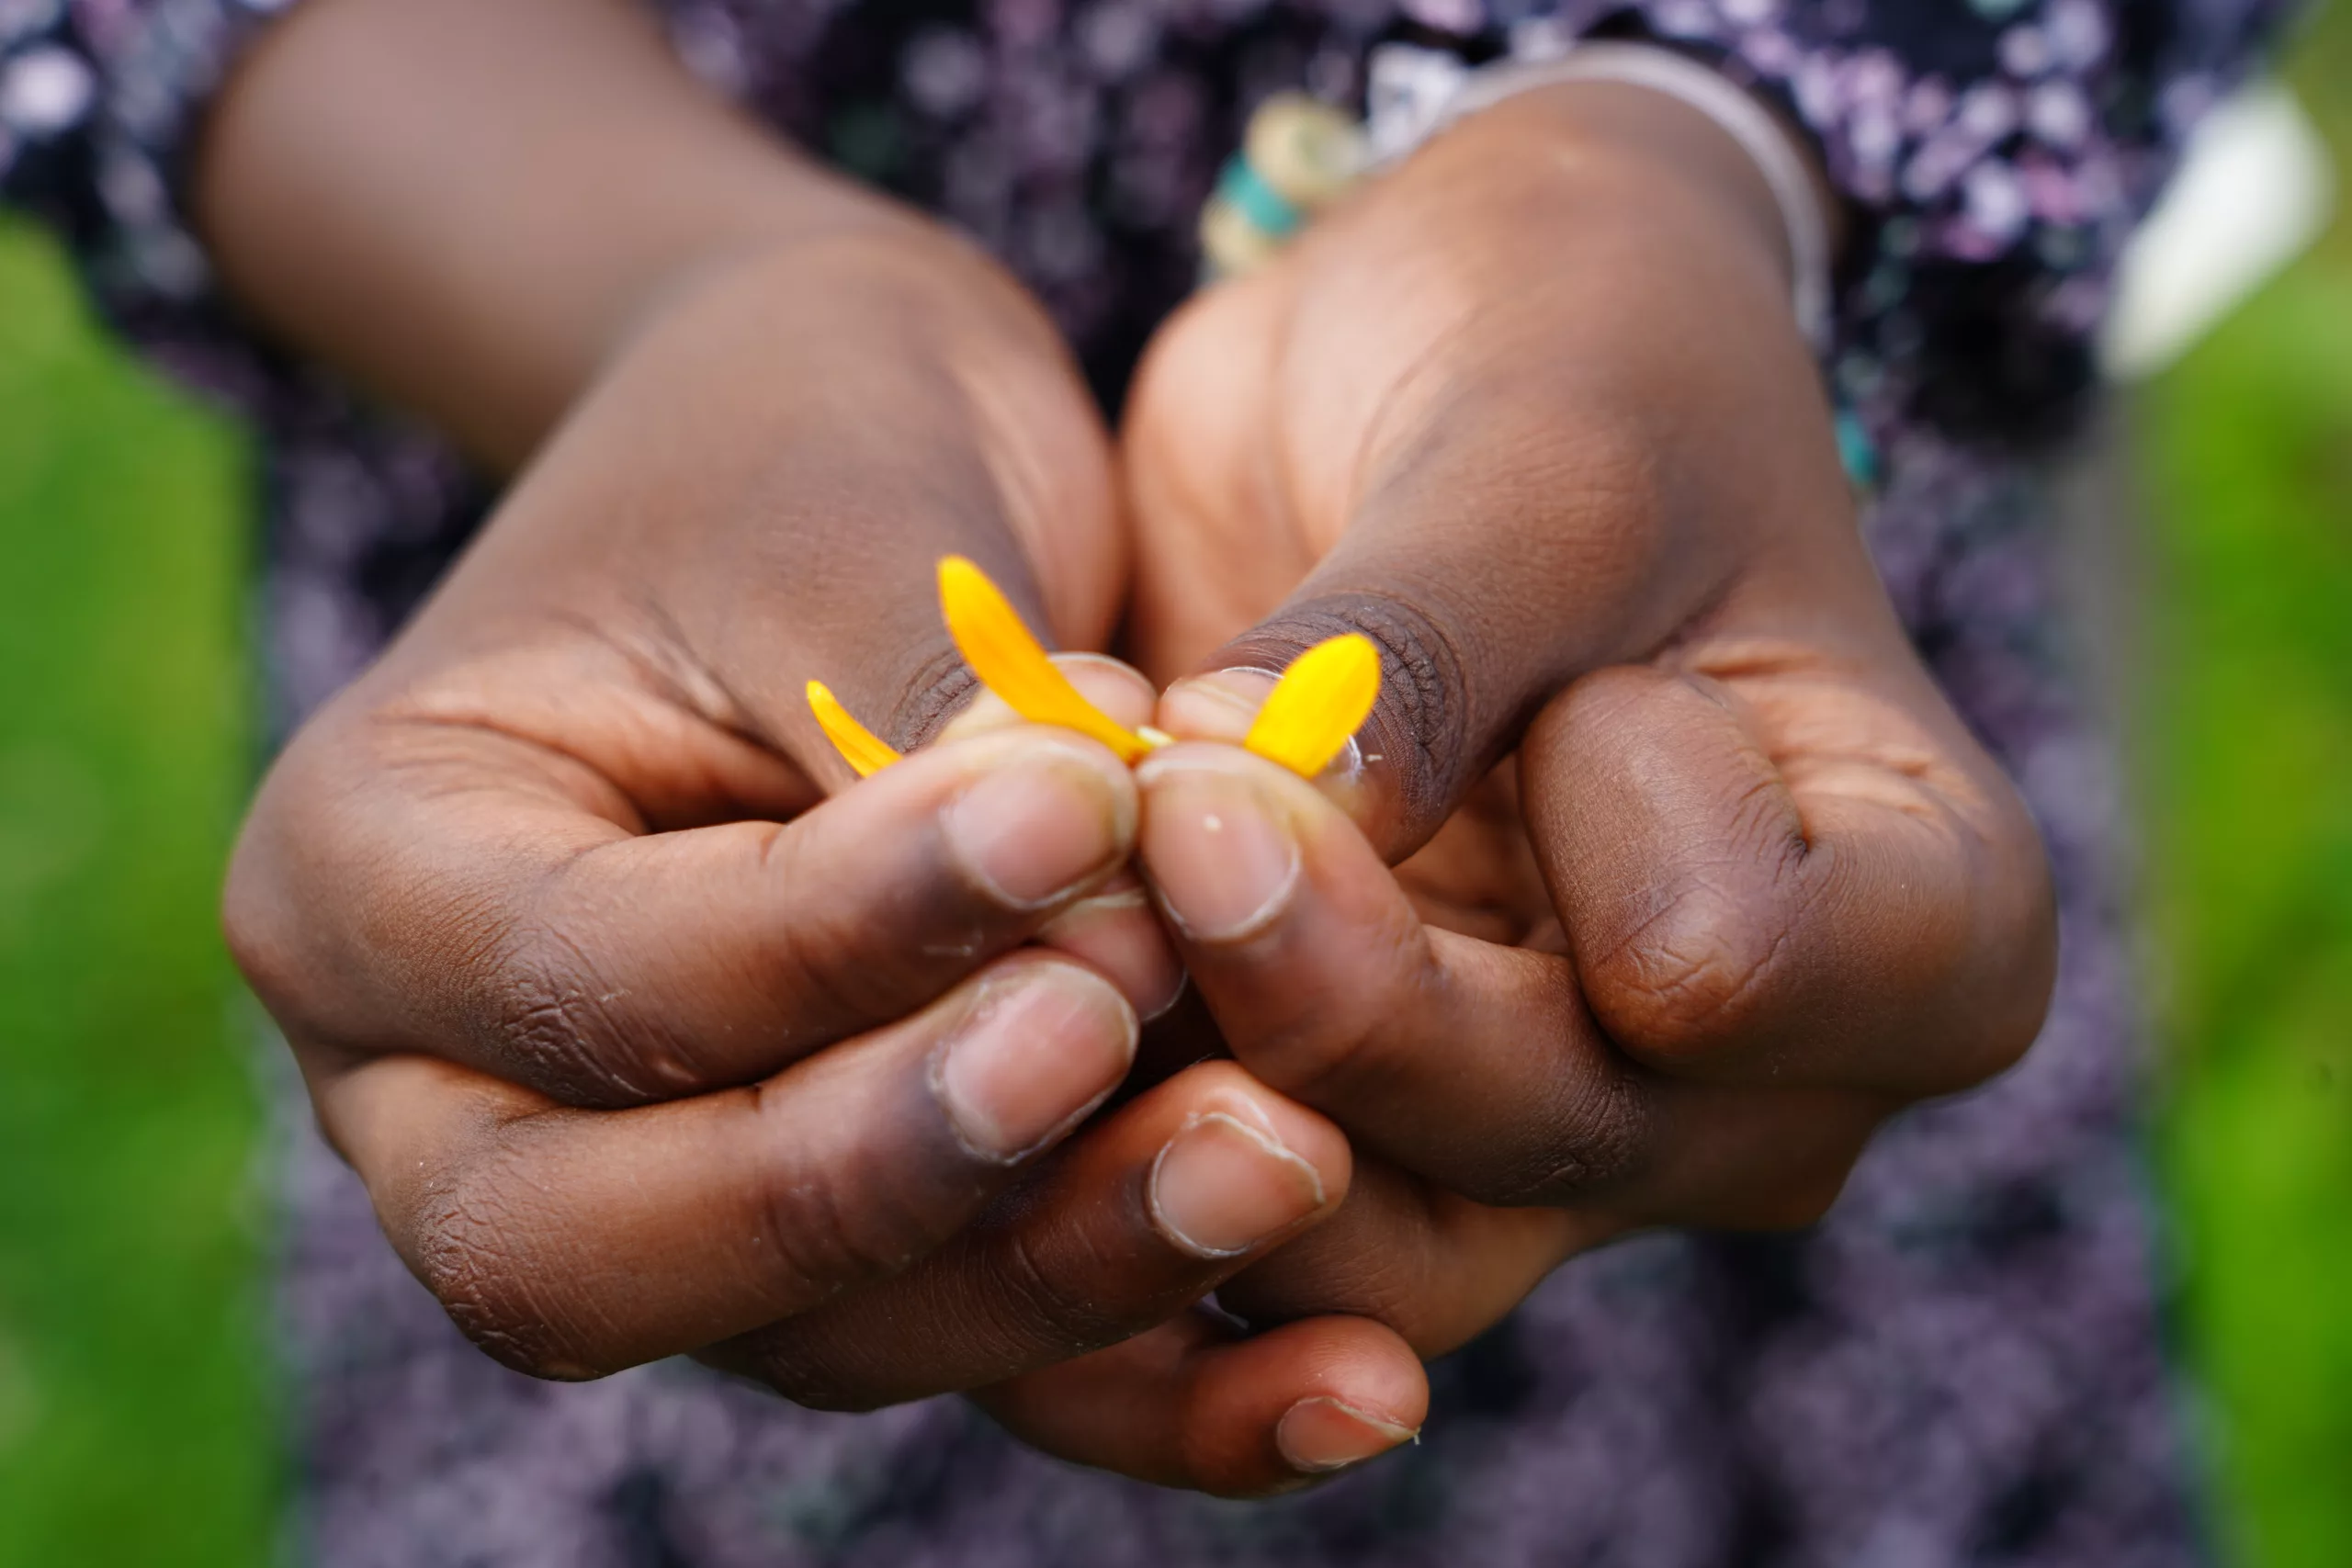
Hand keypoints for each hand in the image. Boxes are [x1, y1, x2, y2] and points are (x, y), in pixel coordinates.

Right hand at [224, 229, 1429, 1493]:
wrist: (855, 447)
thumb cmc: (814, 436)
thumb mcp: (846, 531)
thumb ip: (916, 746)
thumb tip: (1081, 928)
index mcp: (372, 876)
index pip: (588, 978)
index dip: (836, 933)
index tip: (1077, 819)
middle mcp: (454, 1085)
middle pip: (612, 1256)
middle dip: (890, 1173)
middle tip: (1126, 1030)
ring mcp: (647, 1184)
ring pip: (809, 1336)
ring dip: (1051, 1269)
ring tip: (1279, 1153)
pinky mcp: (839, 1225)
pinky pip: (963, 1344)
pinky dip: (1146, 1372)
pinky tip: (1346, 1376)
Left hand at [1117, 82, 2058, 1354]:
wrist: (1454, 356)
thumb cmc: (1580, 356)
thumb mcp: (1542, 449)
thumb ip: (1420, 650)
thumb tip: (1233, 834)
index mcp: (1923, 927)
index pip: (1720, 971)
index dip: (1568, 815)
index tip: (1541, 651)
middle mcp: (1759, 1087)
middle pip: (1530, 1136)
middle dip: (1316, 977)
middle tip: (1169, 793)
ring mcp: (1559, 1132)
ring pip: (1362, 1229)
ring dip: (1187, 1079)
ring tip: (1084, 882)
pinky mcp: (1372, 1121)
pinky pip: (1235, 1199)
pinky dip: (1115, 1105)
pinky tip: (1029, 964)